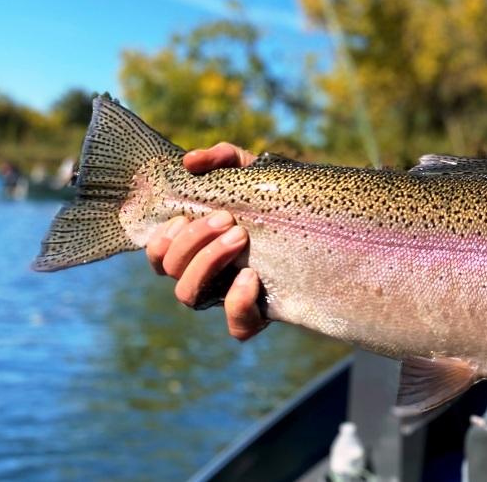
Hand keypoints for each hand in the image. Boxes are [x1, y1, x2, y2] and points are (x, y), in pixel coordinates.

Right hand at [146, 142, 268, 340]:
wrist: (327, 222)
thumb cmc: (277, 196)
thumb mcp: (252, 171)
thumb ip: (223, 158)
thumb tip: (190, 161)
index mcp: (197, 245)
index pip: (159, 255)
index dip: (161, 241)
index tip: (184, 217)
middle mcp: (207, 273)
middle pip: (172, 272)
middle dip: (193, 242)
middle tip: (228, 220)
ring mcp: (229, 295)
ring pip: (190, 297)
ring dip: (207, 263)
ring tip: (240, 236)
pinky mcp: (259, 314)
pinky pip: (237, 328)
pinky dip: (236, 304)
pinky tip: (252, 277)